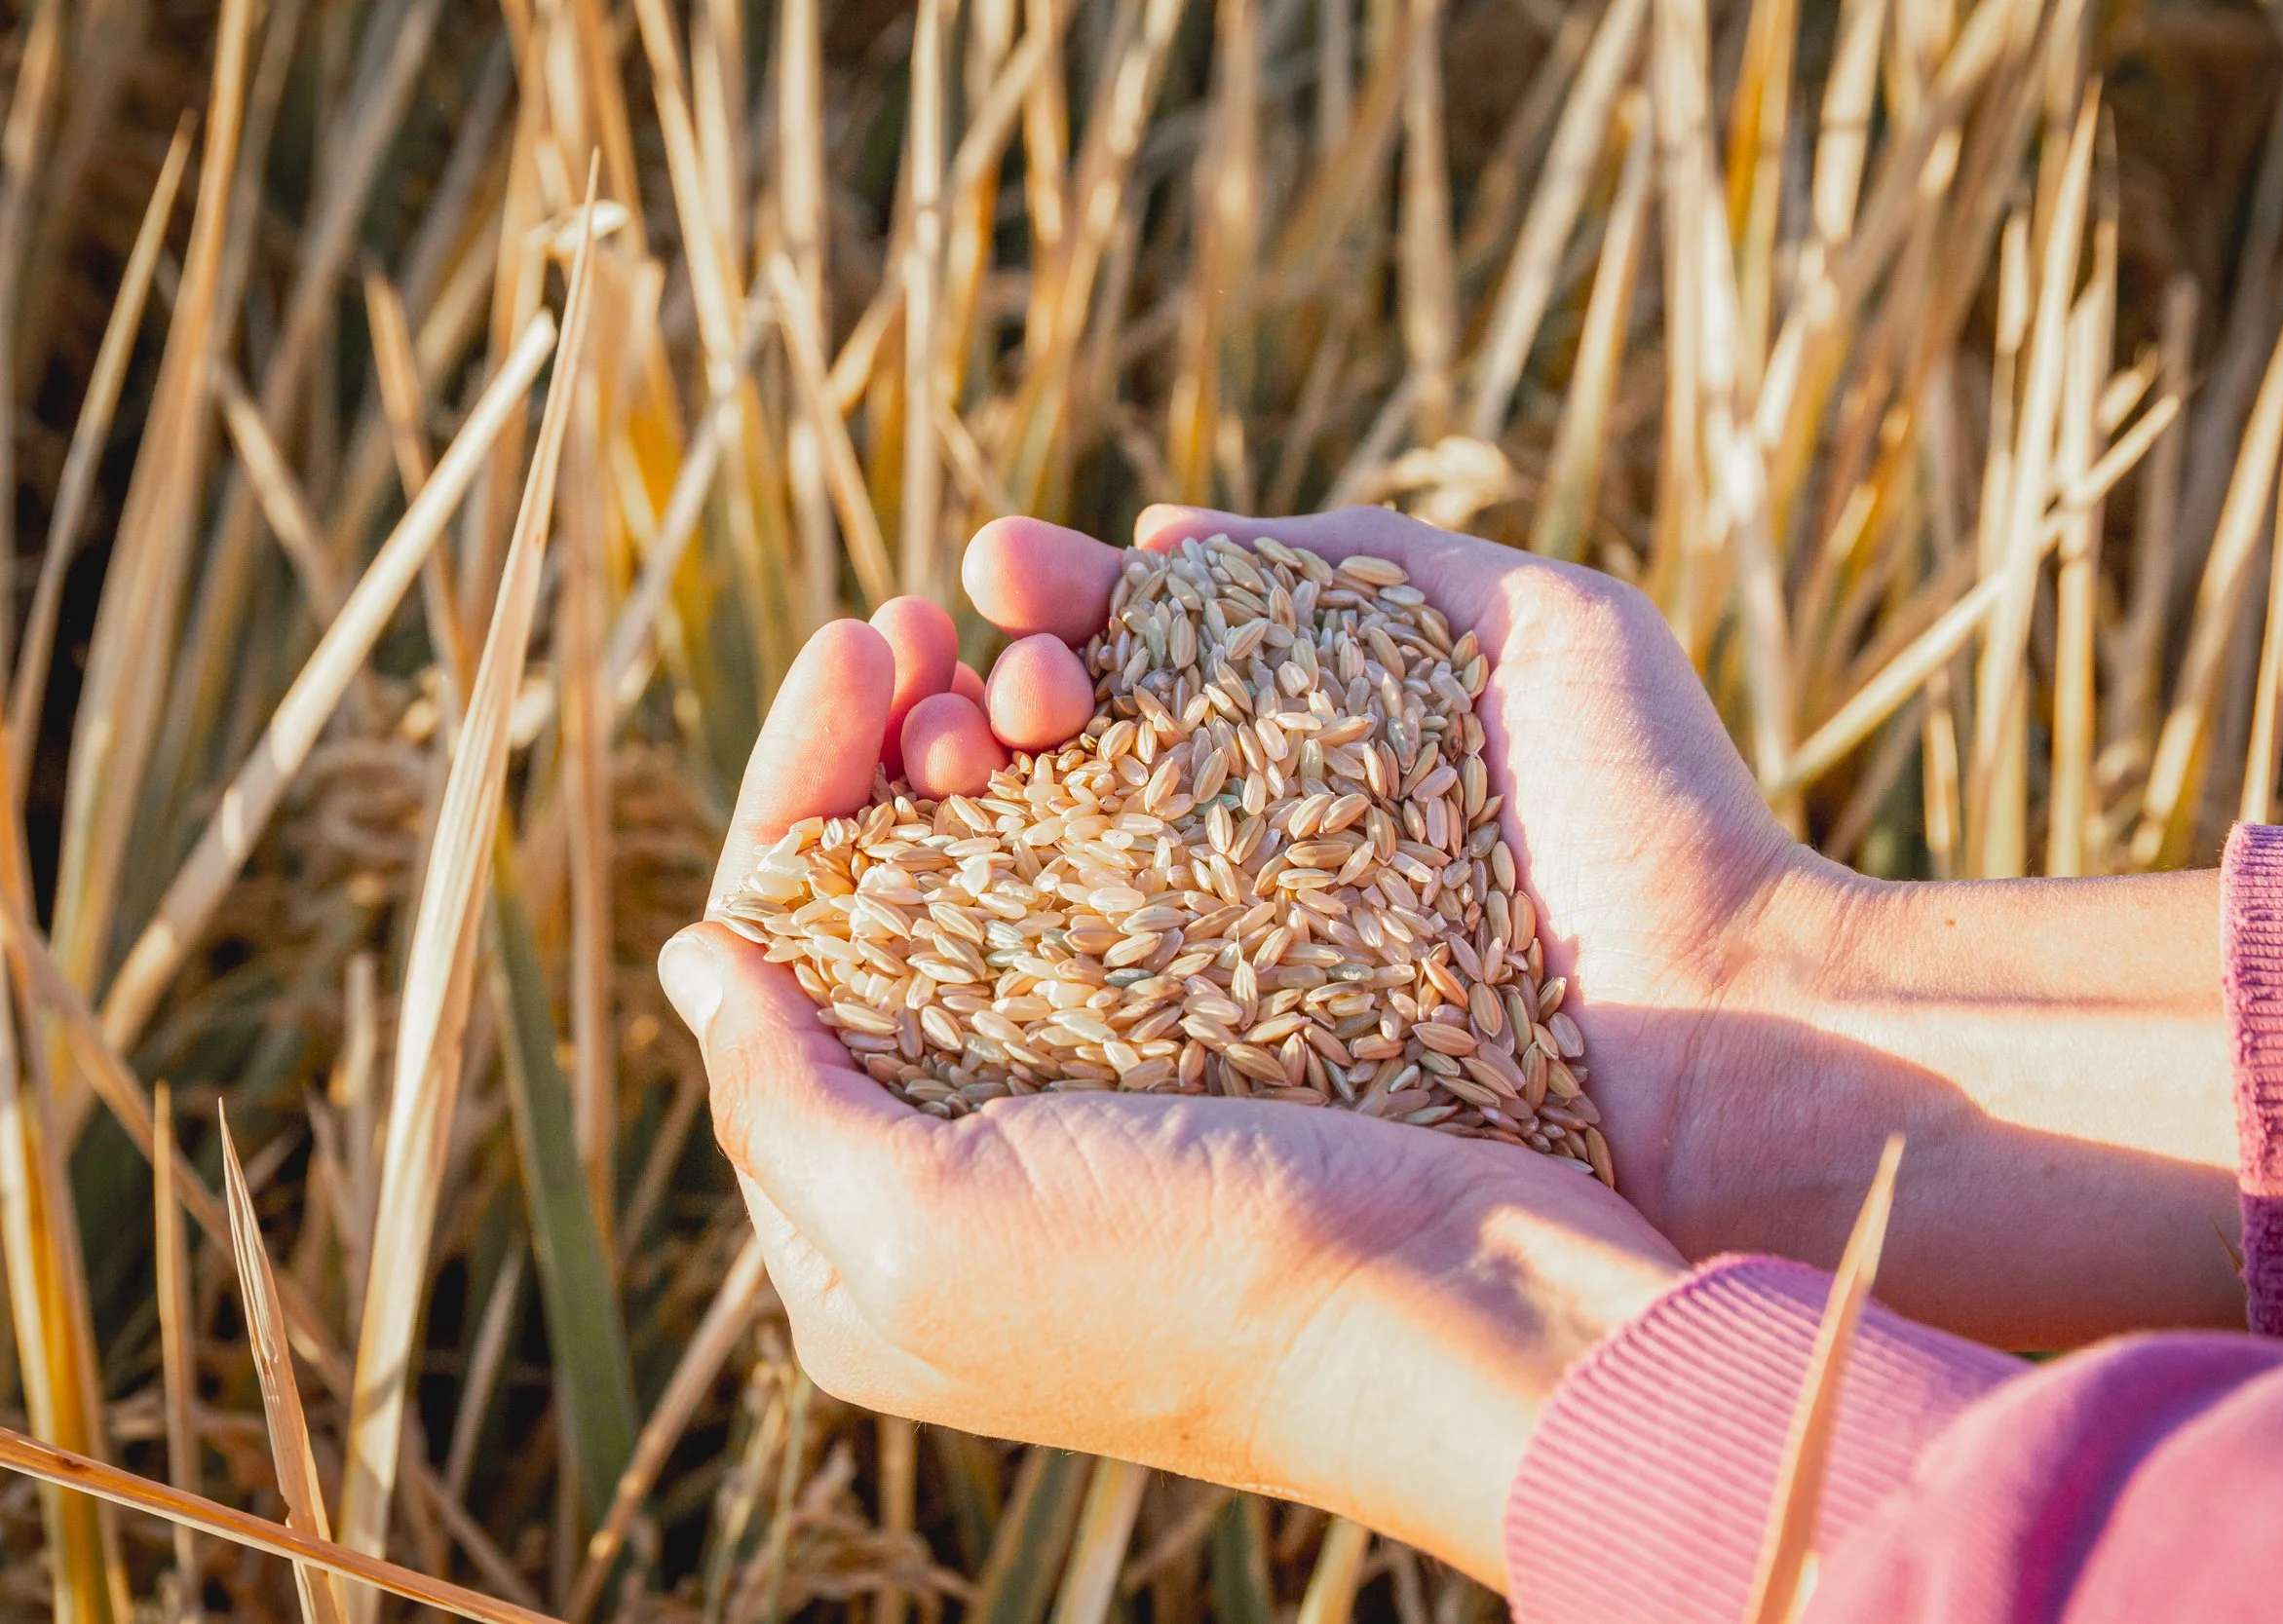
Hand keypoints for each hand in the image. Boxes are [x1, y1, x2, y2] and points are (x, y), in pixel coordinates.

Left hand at [662, 583, 1684, 1585]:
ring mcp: (1131, 1068)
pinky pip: (1161, 858)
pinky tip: (1135, 673)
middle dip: (895, 736)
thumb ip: (781, 1103)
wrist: (1467, 1317)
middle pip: (897, 887)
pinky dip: (1134, 760)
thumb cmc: (1183, 1292)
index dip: (799, 788)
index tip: (860, 650)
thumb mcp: (927, 1234)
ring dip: (1012, 725)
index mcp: (885, 1208)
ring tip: (1036, 647)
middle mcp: (995, 1131)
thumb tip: (695, 958)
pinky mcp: (1250, 1017)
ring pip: (1031, 852)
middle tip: (928, 618)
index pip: (786, 956)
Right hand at [944, 507, 2243, 1347]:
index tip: (998, 571)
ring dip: (965, 787)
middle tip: (977, 676)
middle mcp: (1242, 848)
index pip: (1132, 653)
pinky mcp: (1232, 1069)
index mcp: (1300, 738)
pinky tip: (941, 855)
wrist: (1733, 1018)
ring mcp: (1226, 960)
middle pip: (1062, 755)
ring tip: (951, 737)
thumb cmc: (1655, 807)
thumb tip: (1165, 536)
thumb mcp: (1536, 619)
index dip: (1050, 603)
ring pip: (1044, 863)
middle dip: (985, 688)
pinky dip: (1000, 923)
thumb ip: (1367, 552)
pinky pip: (1087, 993)